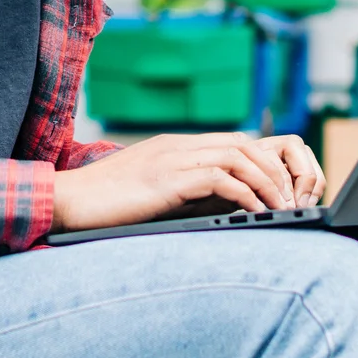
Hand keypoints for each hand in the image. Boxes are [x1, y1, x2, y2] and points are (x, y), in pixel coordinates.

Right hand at [53, 132, 325, 231]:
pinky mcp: (166, 179)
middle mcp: (179, 146)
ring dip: (267, 183)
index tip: (281, 191)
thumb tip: (221, 208)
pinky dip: (245, 195)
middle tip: (292, 201)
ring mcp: (172, 158)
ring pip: (239, 156)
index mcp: (177, 147)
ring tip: (281, 209)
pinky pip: (220, 178)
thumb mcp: (151, 193)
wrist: (66, 202)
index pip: (234, 142)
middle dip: (275, 172)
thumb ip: (182, 191)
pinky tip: (255, 215)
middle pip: (245, 143)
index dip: (265, 164)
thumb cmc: (104, 205)